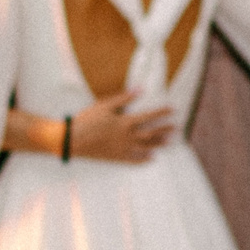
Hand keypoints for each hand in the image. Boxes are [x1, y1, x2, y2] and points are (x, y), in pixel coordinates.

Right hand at [62, 90, 177, 162]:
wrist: (73, 140)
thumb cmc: (87, 119)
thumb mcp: (105, 105)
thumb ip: (124, 98)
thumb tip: (140, 89)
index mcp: (125, 121)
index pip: (149, 116)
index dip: (162, 112)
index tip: (173, 109)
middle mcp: (127, 136)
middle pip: (151, 132)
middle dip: (165, 129)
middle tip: (176, 128)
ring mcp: (123, 148)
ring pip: (145, 146)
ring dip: (158, 144)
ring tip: (169, 142)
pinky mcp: (116, 157)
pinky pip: (134, 159)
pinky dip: (144, 159)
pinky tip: (152, 158)